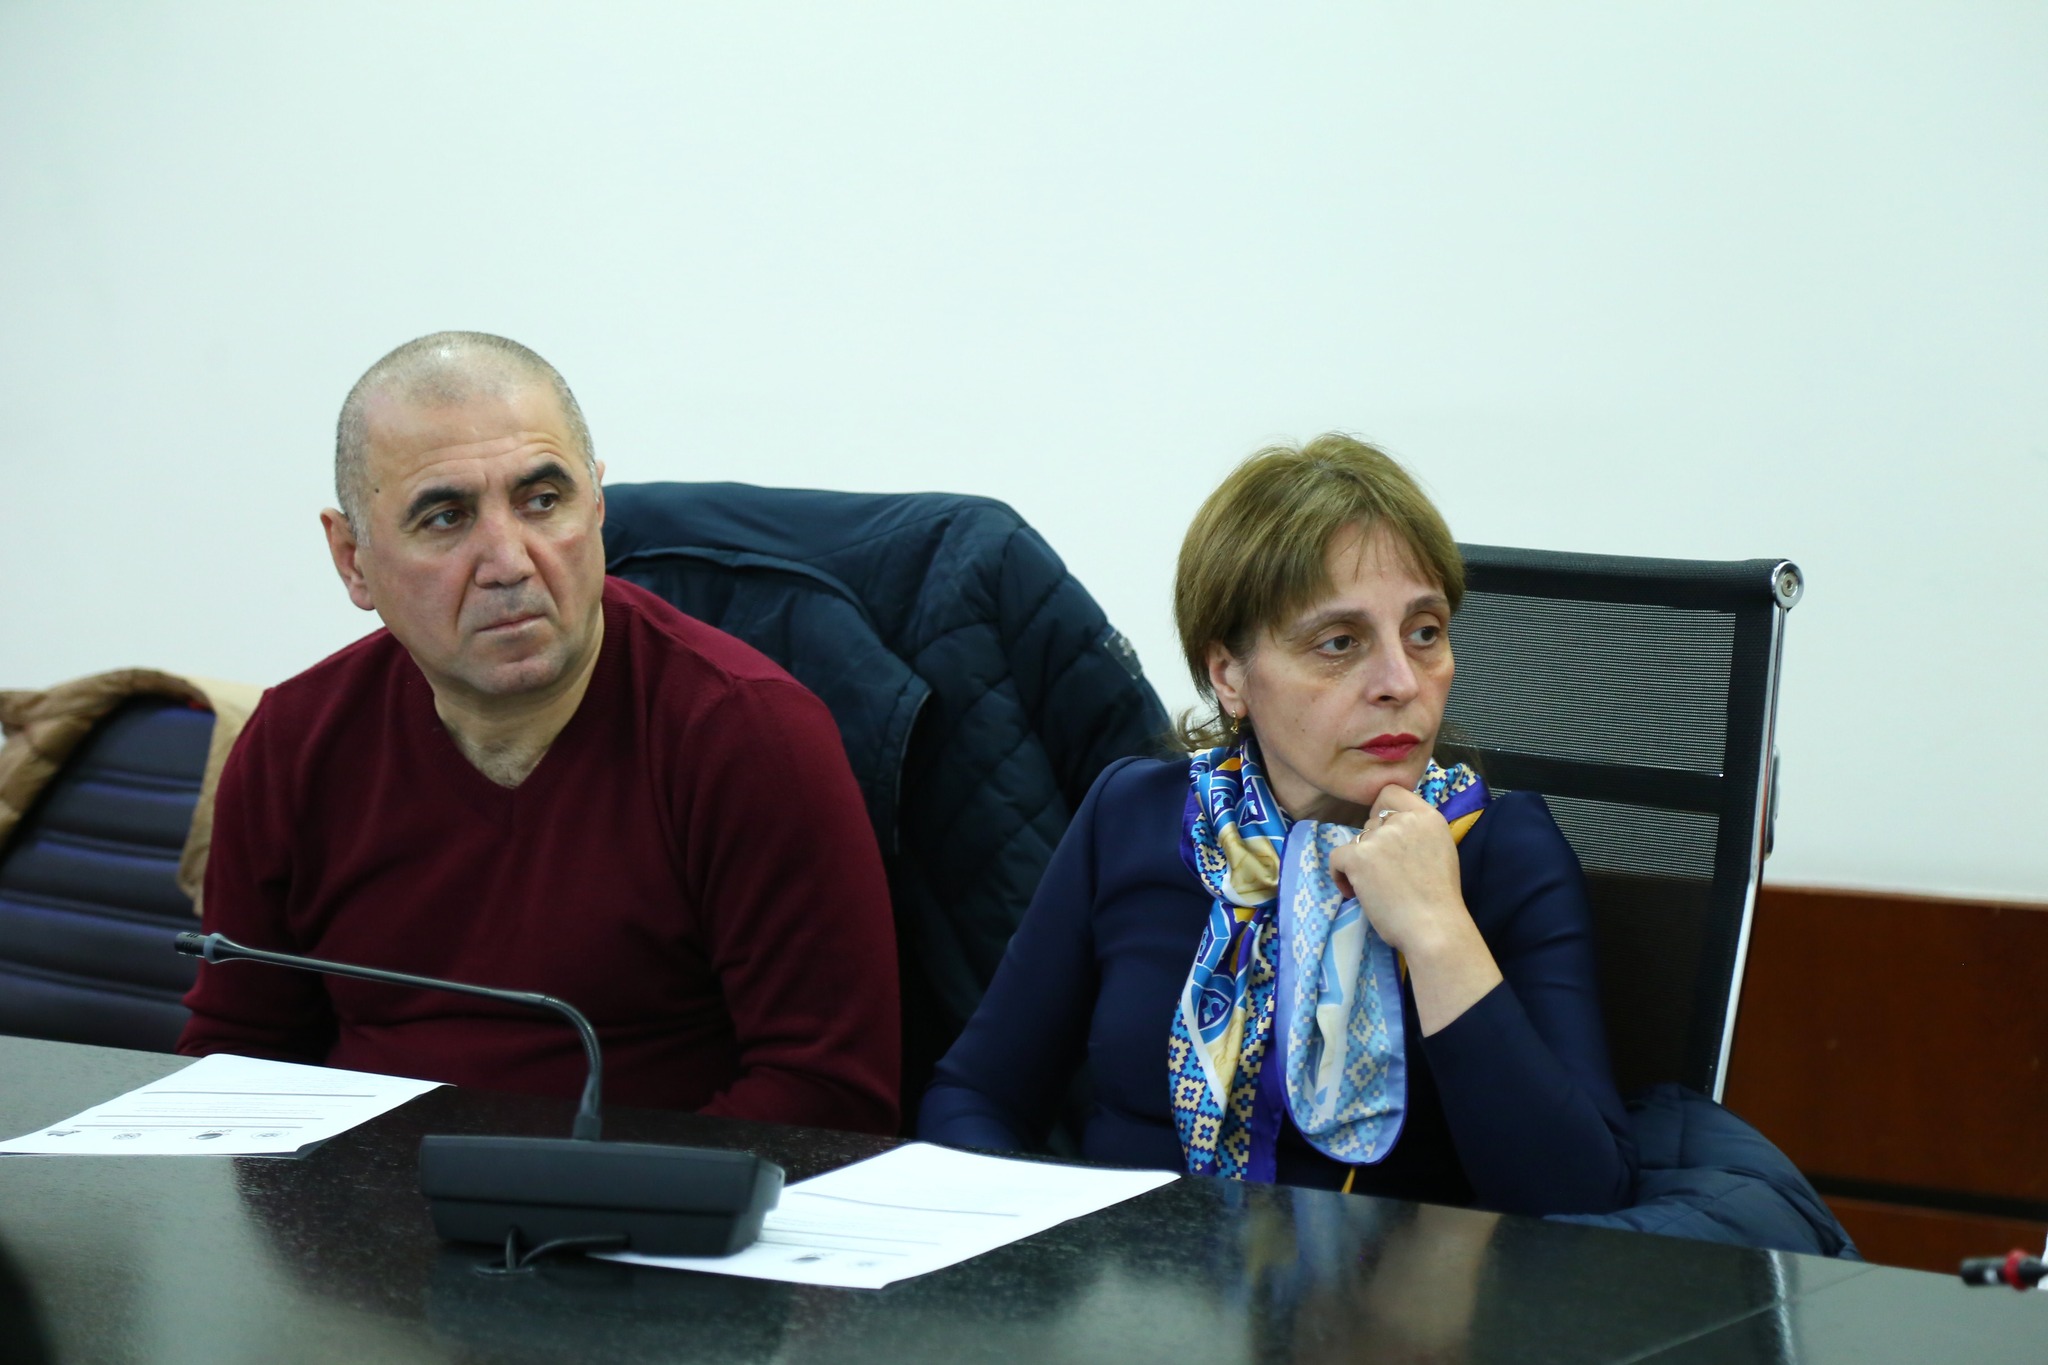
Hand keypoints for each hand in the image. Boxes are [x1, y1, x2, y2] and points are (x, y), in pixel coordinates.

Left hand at [1327, 784, 1502, 1035]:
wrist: (1435, 929)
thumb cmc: (1439, 901)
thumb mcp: (1439, 852)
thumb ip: (1416, 835)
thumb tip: (1387, 833)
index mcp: (1428, 817)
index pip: (1391, 792)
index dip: (1381, 812)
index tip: (1385, 837)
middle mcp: (1404, 820)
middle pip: (1371, 822)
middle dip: (1373, 846)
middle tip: (1386, 876)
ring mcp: (1380, 836)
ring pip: (1355, 841)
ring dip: (1359, 863)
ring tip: (1376, 889)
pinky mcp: (1359, 856)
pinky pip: (1336, 858)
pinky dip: (1340, 876)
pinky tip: (1355, 893)